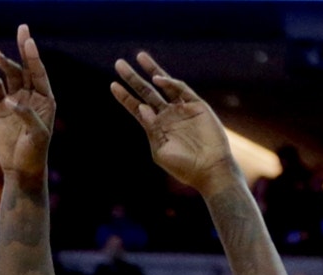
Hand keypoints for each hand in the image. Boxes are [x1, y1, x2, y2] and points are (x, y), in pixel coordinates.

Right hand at [0, 24, 55, 176]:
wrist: (20, 168)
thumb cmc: (35, 153)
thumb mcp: (37, 135)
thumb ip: (27, 115)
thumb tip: (11, 101)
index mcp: (45, 99)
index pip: (39, 73)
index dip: (33, 57)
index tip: (28, 41)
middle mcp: (30, 96)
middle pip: (25, 68)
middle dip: (23, 49)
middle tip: (22, 29)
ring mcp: (14, 100)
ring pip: (9, 76)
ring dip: (3, 63)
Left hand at [110, 52, 239, 194]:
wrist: (209, 169)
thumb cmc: (183, 166)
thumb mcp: (160, 150)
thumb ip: (151, 129)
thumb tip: (142, 108)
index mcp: (155, 127)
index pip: (136, 107)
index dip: (124, 96)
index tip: (112, 85)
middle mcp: (166, 115)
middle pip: (146, 92)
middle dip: (133, 78)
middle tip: (118, 63)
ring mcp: (181, 109)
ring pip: (164, 85)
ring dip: (152, 70)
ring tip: (139, 57)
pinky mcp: (197, 105)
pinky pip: (181, 90)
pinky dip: (170, 83)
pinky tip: (158, 79)